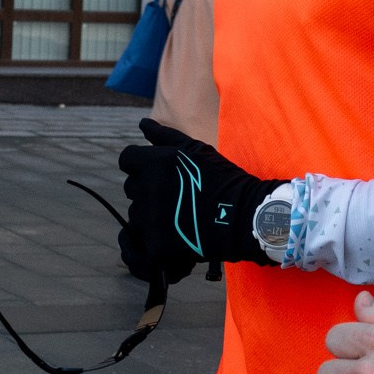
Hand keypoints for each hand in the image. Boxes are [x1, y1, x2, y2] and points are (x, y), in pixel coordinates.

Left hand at [116, 118, 277, 283]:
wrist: (245, 216)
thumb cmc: (224, 179)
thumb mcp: (195, 149)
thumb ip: (164, 136)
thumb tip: (142, 123)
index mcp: (155, 162)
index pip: (127, 160)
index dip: (140, 166)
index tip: (157, 174)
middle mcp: (147, 188)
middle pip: (132, 189)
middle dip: (149, 192)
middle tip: (176, 199)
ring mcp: (150, 219)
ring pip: (136, 217)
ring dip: (151, 219)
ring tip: (179, 221)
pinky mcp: (155, 246)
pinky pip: (133, 250)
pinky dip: (140, 250)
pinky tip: (156, 247)